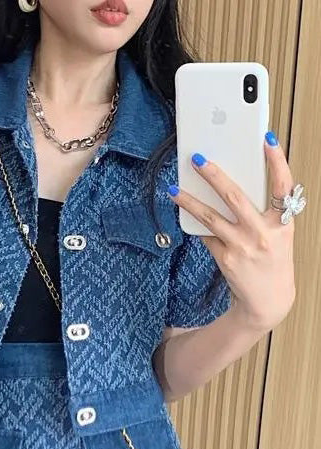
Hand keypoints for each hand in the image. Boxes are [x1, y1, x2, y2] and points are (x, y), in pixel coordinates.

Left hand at [167, 133, 297, 332]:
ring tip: (174, 189)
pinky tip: (186, 215)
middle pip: (236, 197)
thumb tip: (235, 183)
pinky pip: (207, 236)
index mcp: (282, 223)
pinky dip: (198, 225)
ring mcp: (242, 247)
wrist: (268, 300)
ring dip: (190, 201)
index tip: (265, 139)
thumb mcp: (280, 234)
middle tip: (197, 158)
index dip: (276, 161)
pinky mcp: (225, 259)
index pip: (283, 186)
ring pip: (211, 217)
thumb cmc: (274, 261)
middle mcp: (263, 233)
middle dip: (214, 175)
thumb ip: (266, 210)